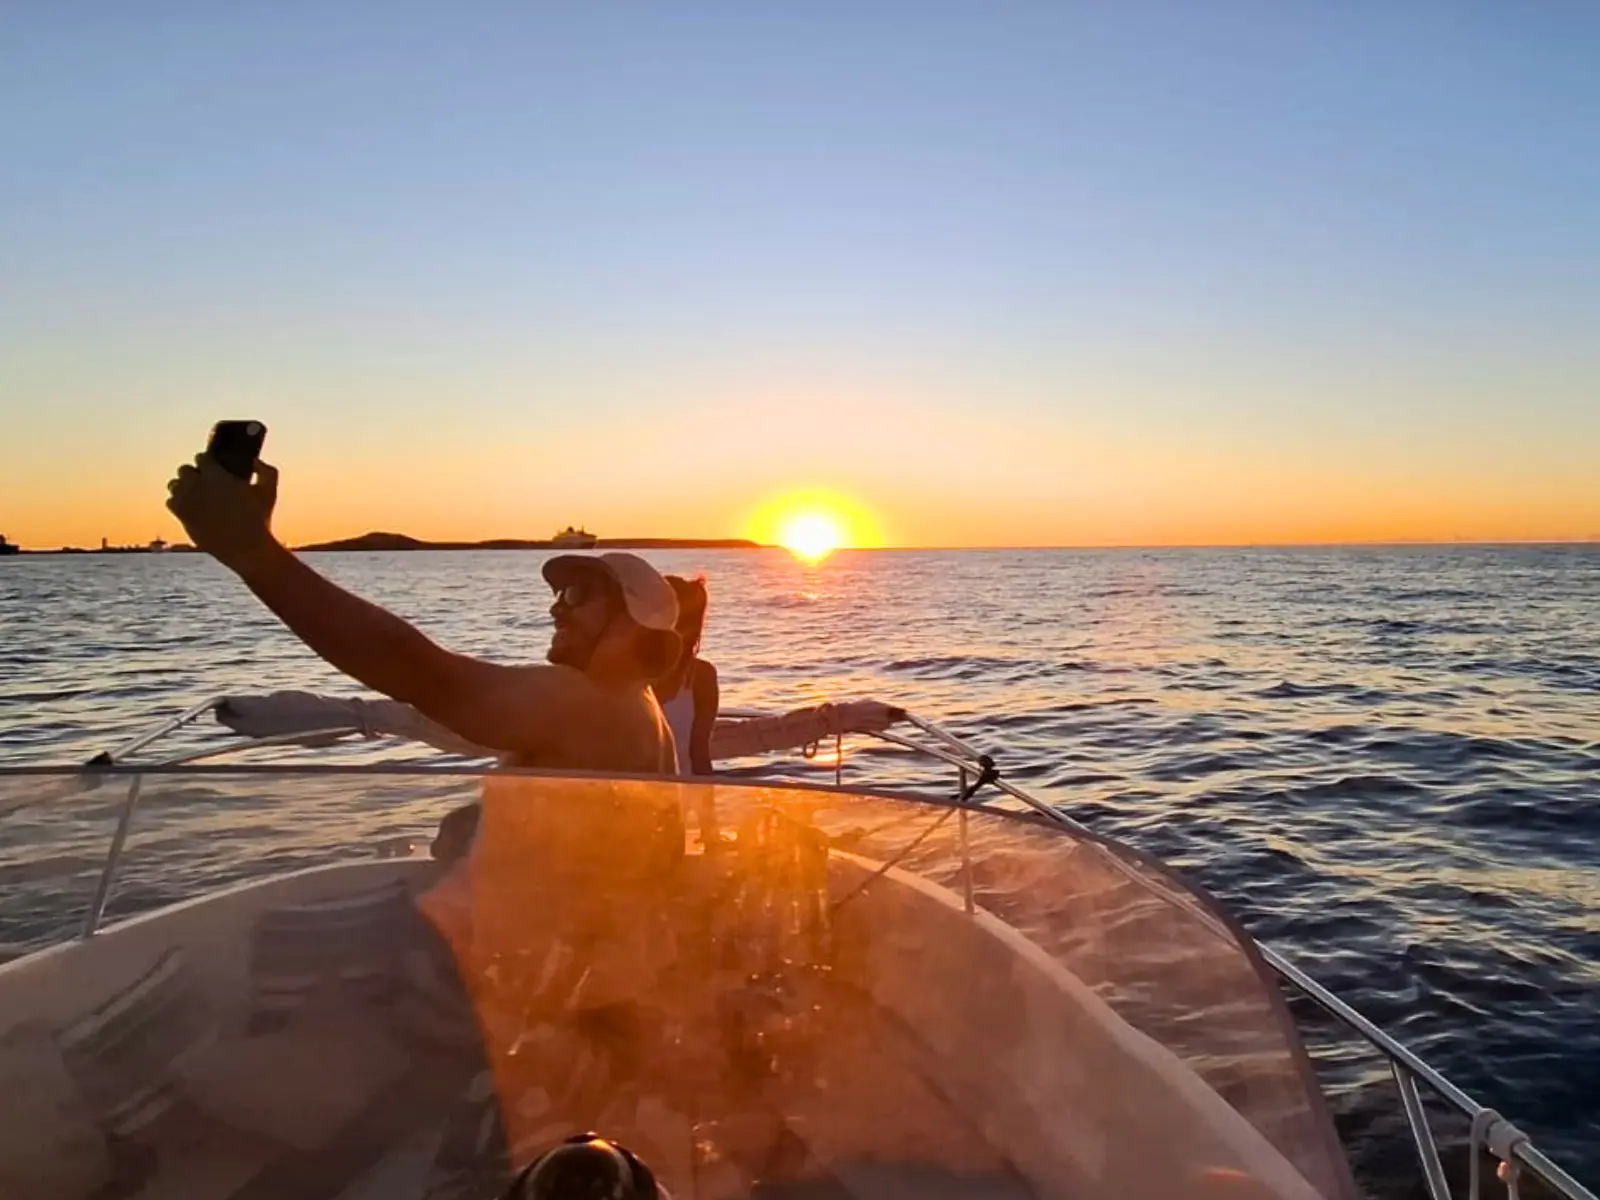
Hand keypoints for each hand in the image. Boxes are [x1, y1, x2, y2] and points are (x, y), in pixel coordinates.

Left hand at [166, 454, 279, 570]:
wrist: (245, 548)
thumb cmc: (258, 519)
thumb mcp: (270, 492)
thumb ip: (266, 471)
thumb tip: (255, 461)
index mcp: (216, 475)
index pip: (202, 457)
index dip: (208, 461)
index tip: (214, 467)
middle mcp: (197, 485)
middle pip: (184, 469)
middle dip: (193, 474)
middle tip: (204, 482)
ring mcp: (187, 501)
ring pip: (174, 484)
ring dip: (183, 487)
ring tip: (194, 493)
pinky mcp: (181, 516)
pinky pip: (170, 502)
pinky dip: (178, 503)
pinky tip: (190, 507)